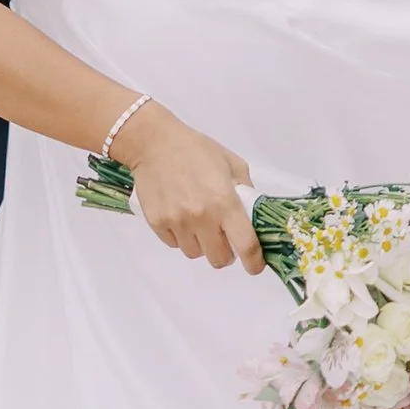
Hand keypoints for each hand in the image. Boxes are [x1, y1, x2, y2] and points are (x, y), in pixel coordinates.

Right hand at [123, 108, 265, 272]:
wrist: (154, 143)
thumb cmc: (196, 149)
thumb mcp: (231, 162)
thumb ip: (245, 189)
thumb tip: (251, 213)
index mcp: (225, 202)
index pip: (245, 245)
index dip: (253, 262)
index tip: (254, 265)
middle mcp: (202, 217)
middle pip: (219, 259)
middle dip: (225, 252)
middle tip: (223, 237)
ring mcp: (177, 222)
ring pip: (195, 253)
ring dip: (201, 244)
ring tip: (198, 222)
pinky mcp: (157, 223)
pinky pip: (174, 244)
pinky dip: (181, 237)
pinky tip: (180, 216)